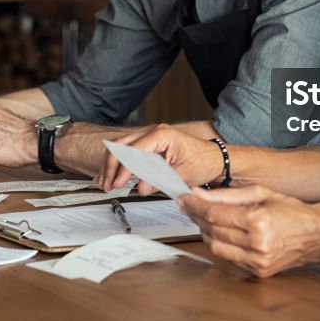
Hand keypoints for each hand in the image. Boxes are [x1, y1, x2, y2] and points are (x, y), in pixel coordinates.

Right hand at [94, 124, 223, 194]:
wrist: (214, 159)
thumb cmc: (203, 162)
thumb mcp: (182, 174)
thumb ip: (160, 180)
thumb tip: (141, 187)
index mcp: (162, 135)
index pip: (134, 150)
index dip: (123, 169)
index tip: (118, 183)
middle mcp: (154, 132)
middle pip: (121, 145)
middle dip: (111, 166)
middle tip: (107, 184)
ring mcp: (150, 137)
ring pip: (120, 147)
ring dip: (111, 165)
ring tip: (105, 182)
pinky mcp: (149, 145)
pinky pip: (127, 151)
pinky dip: (117, 163)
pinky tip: (109, 175)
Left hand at [179, 185, 319, 277]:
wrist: (316, 234)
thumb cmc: (291, 210)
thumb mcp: (260, 193)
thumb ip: (227, 194)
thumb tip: (199, 193)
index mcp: (258, 220)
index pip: (214, 213)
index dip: (195, 205)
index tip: (184, 198)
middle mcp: (257, 244)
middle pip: (212, 230)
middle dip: (197, 217)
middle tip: (189, 205)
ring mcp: (258, 261)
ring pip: (216, 247)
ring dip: (205, 232)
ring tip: (204, 218)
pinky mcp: (258, 272)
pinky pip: (227, 259)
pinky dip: (219, 246)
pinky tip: (219, 233)